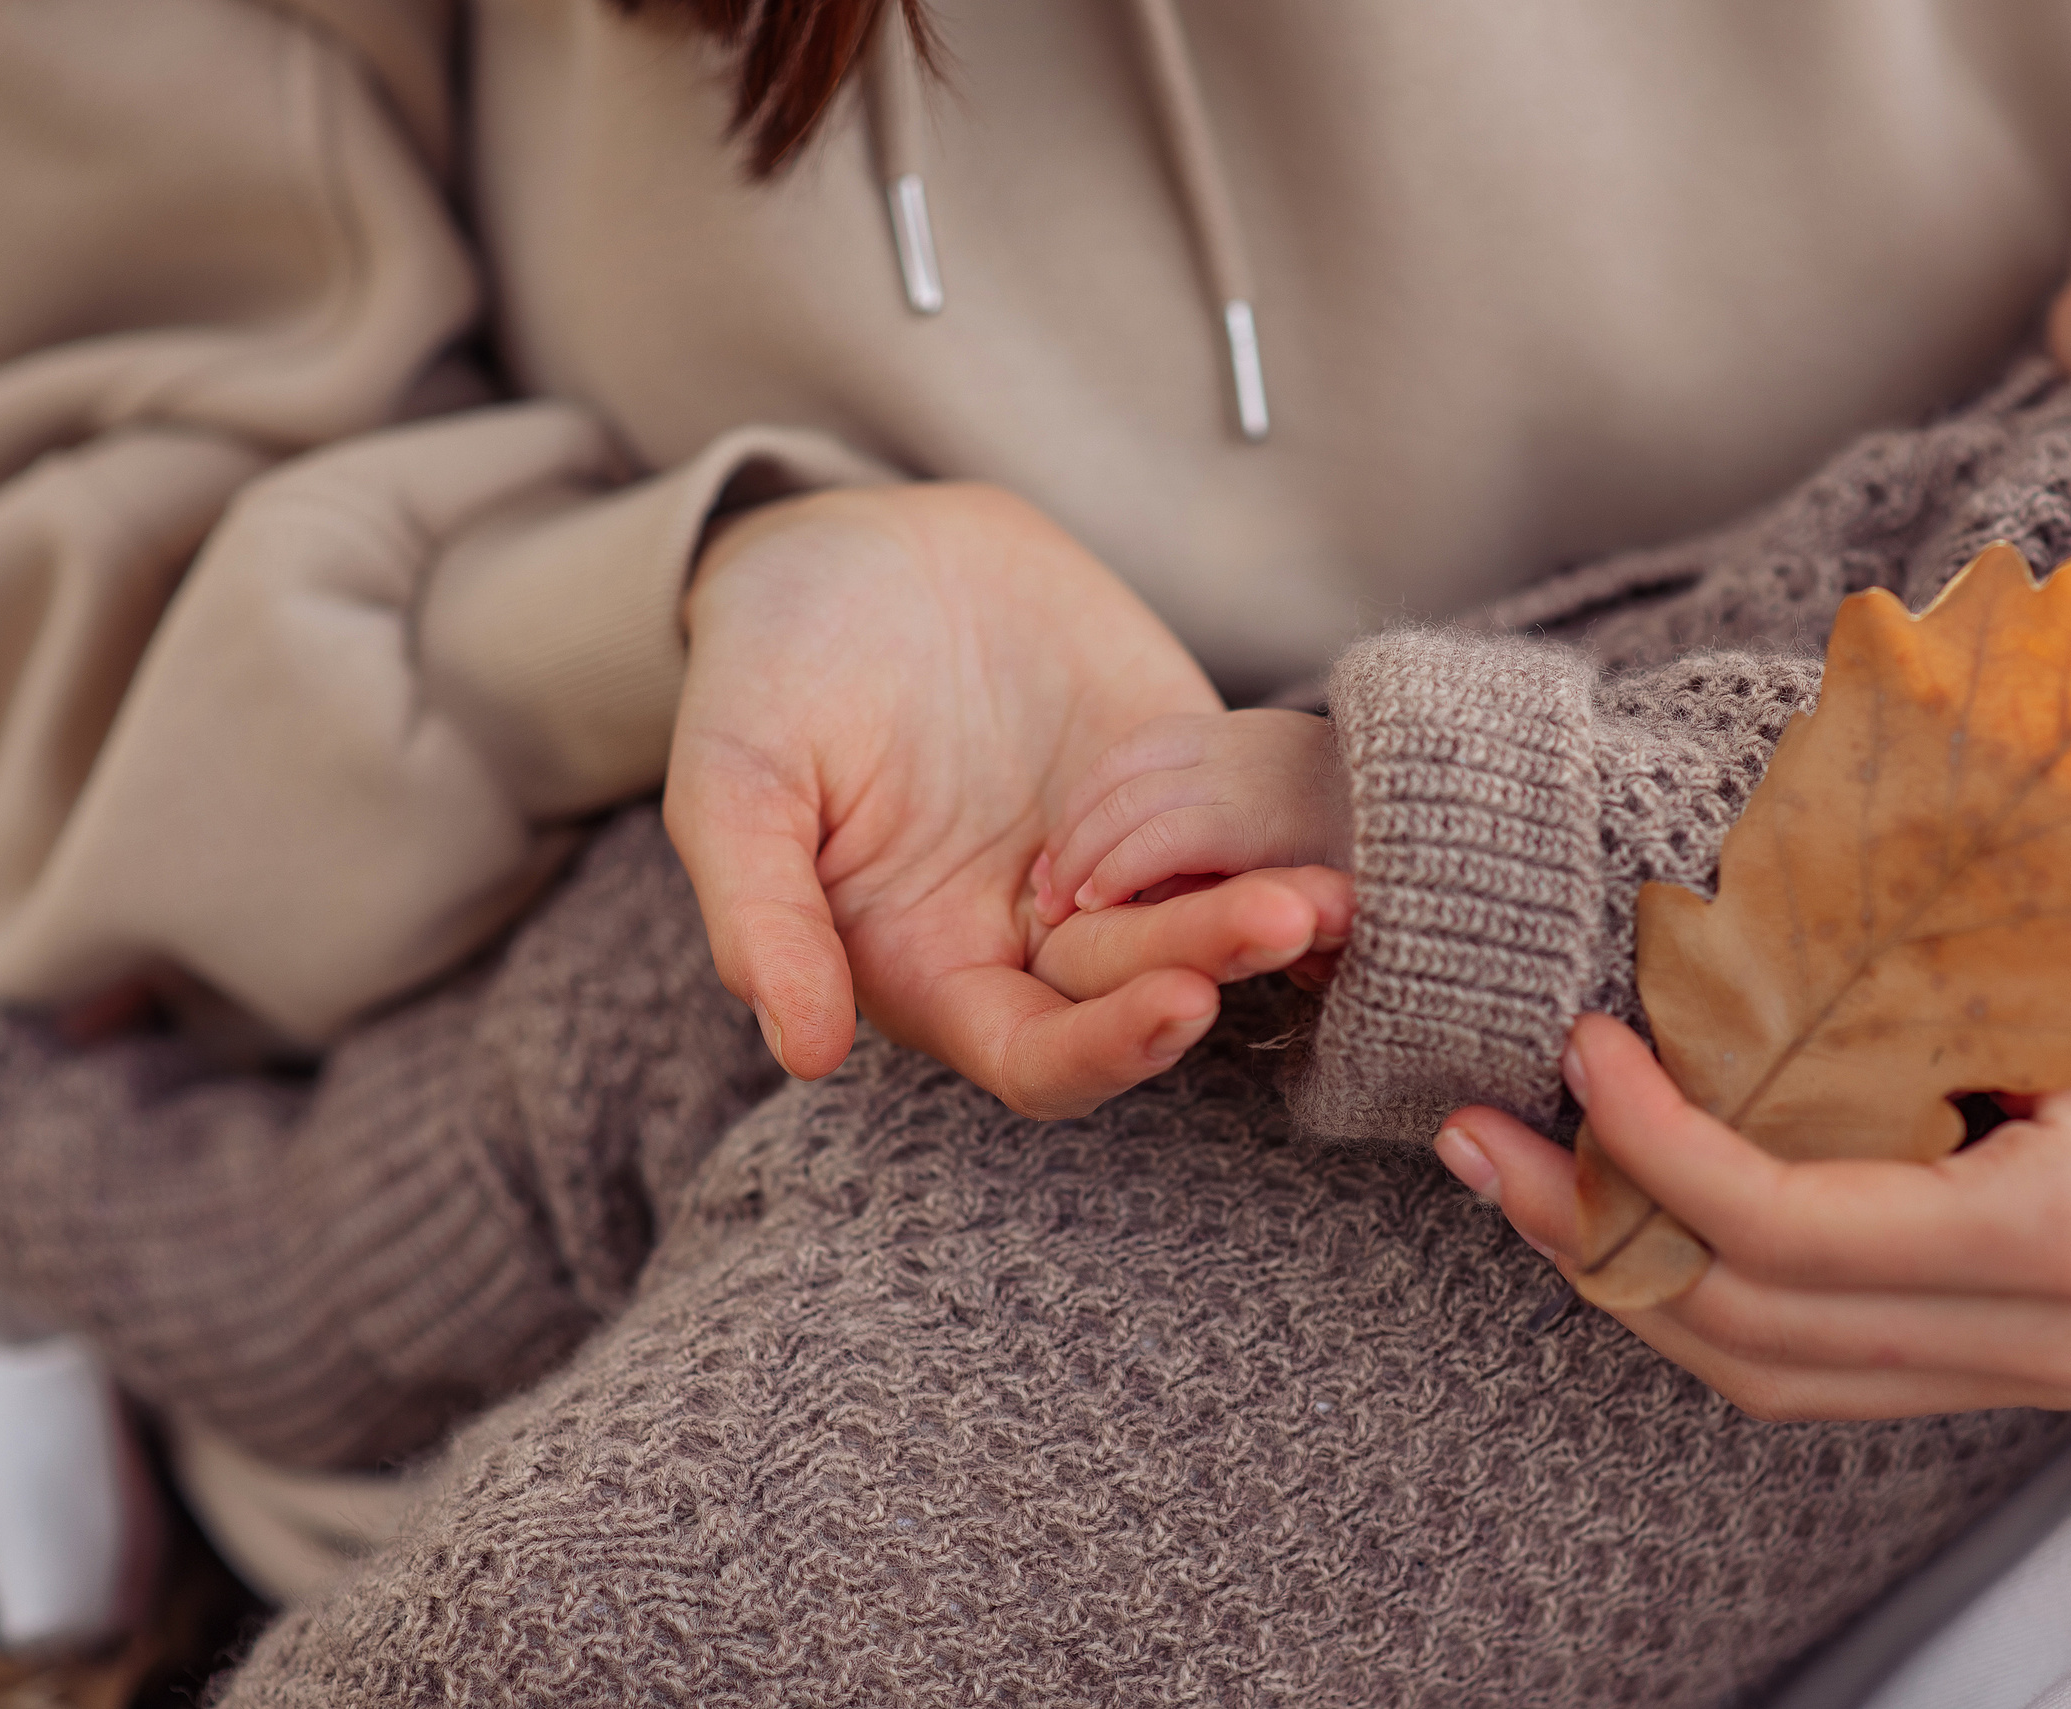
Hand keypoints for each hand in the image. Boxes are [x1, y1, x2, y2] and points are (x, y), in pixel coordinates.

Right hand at [667, 482, 1310, 1117]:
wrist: (852, 543)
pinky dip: (1289, 828)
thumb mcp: (729, 785)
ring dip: (1277, 911)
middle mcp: (1037, 936)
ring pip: (1208, 910)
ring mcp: (1118, 856)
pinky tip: (1342, 819)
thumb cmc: (768, 673)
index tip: (1177, 1004)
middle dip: (1218, 958)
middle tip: (1294, 912)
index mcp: (934, 969)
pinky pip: (1244, 816)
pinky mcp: (1174, 773)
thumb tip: (803, 1051)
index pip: (1038, 1056)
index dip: (1108, 1050)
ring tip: (1338, 882)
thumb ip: (763, 918)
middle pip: (1145, 987)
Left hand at [1432, 877, 2070, 1419]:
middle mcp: (2046, 1334)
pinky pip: (1829, 1362)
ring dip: (1629, 1279)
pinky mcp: (2026, 1352)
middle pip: (1750, 1333)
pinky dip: (1712, 1296)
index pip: (1790, 1232)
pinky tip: (1638, 1212)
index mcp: (2065, 1230)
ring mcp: (2040, 1364)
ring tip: (1517, 1180)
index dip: (1655, 1147)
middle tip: (1470, 1137)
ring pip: (1774, 1372)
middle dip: (1590, 1234)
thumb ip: (1901, 967)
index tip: (1575, 1044)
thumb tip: (1695, 946)